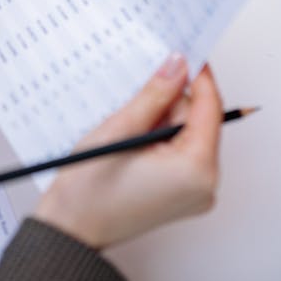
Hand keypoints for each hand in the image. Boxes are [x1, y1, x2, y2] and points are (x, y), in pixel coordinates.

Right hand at [33, 55, 221, 248]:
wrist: (70, 229)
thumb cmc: (89, 189)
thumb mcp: (121, 129)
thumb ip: (154, 94)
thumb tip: (177, 64)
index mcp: (196, 170)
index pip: (209, 107)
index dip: (195, 75)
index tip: (181, 52)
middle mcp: (204, 185)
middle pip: (197, 120)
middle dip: (167, 103)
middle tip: (133, 101)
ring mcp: (193, 192)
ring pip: (185, 133)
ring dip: (158, 120)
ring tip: (124, 128)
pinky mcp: (180, 193)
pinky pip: (178, 151)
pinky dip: (157, 137)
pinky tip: (130, 139)